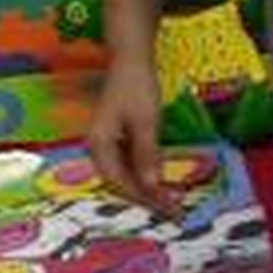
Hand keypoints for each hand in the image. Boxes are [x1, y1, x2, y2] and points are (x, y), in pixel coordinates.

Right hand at [86, 56, 179, 215]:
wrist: (131, 61)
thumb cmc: (136, 87)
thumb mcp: (145, 121)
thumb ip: (146, 154)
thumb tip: (151, 185)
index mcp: (98, 145)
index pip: (119, 181)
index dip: (143, 197)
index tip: (166, 208)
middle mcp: (99, 148)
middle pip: (121, 182)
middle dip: (147, 198)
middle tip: (174, 211)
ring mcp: (108, 144)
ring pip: (127, 175)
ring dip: (148, 189)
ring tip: (171, 202)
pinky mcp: (119, 139)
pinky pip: (131, 164)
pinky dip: (147, 174)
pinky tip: (163, 183)